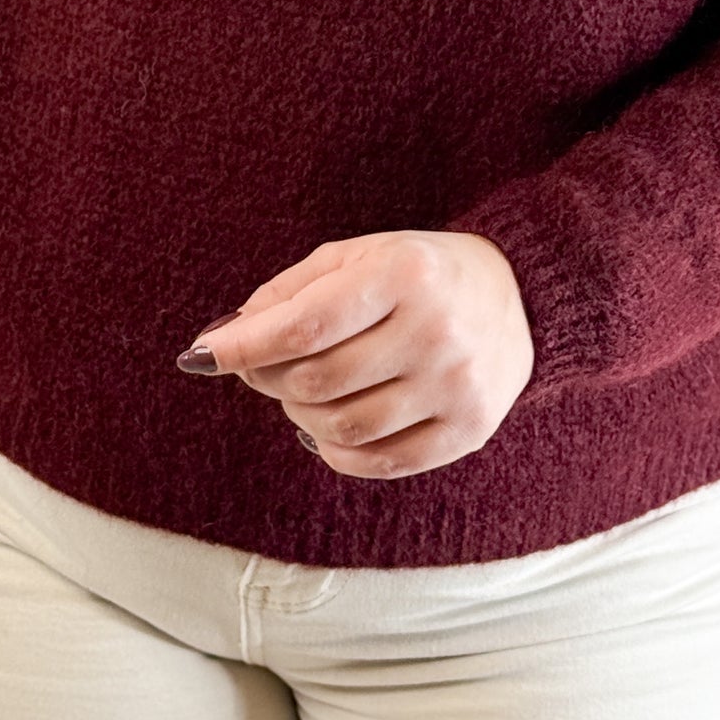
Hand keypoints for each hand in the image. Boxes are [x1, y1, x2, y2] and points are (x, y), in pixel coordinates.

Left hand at [174, 230, 535, 476]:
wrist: (521, 294)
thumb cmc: (419, 271)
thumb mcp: (358, 256)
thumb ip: (290, 292)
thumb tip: (223, 338)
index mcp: (405, 274)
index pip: (305, 324)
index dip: (243, 346)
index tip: (198, 355)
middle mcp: (435, 331)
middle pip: (317, 380)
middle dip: (268, 377)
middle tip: (258, 365)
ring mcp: (455, 386)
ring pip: (341, 427)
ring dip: (298, 414)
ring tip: (299, 392)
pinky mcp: (468, 430)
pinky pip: (377, 463)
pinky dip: (333, 451)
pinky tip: (325, 426)